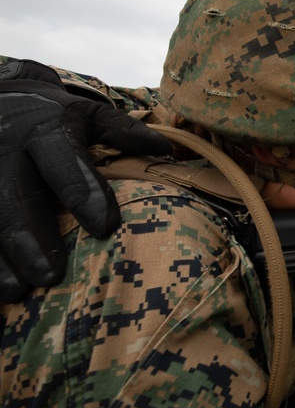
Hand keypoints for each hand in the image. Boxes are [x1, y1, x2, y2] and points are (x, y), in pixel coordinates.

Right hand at [0, 59, 170, 302]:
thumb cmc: (49, 115)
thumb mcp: (86, 114)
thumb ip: (123, 132)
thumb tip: (165, 149)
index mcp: (44, 129)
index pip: (65, 159)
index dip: (85, 192)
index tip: (105, 227)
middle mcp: (4, 149)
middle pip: (14, 196)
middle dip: (31, 238)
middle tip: (50, 276)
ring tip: (14, 293)